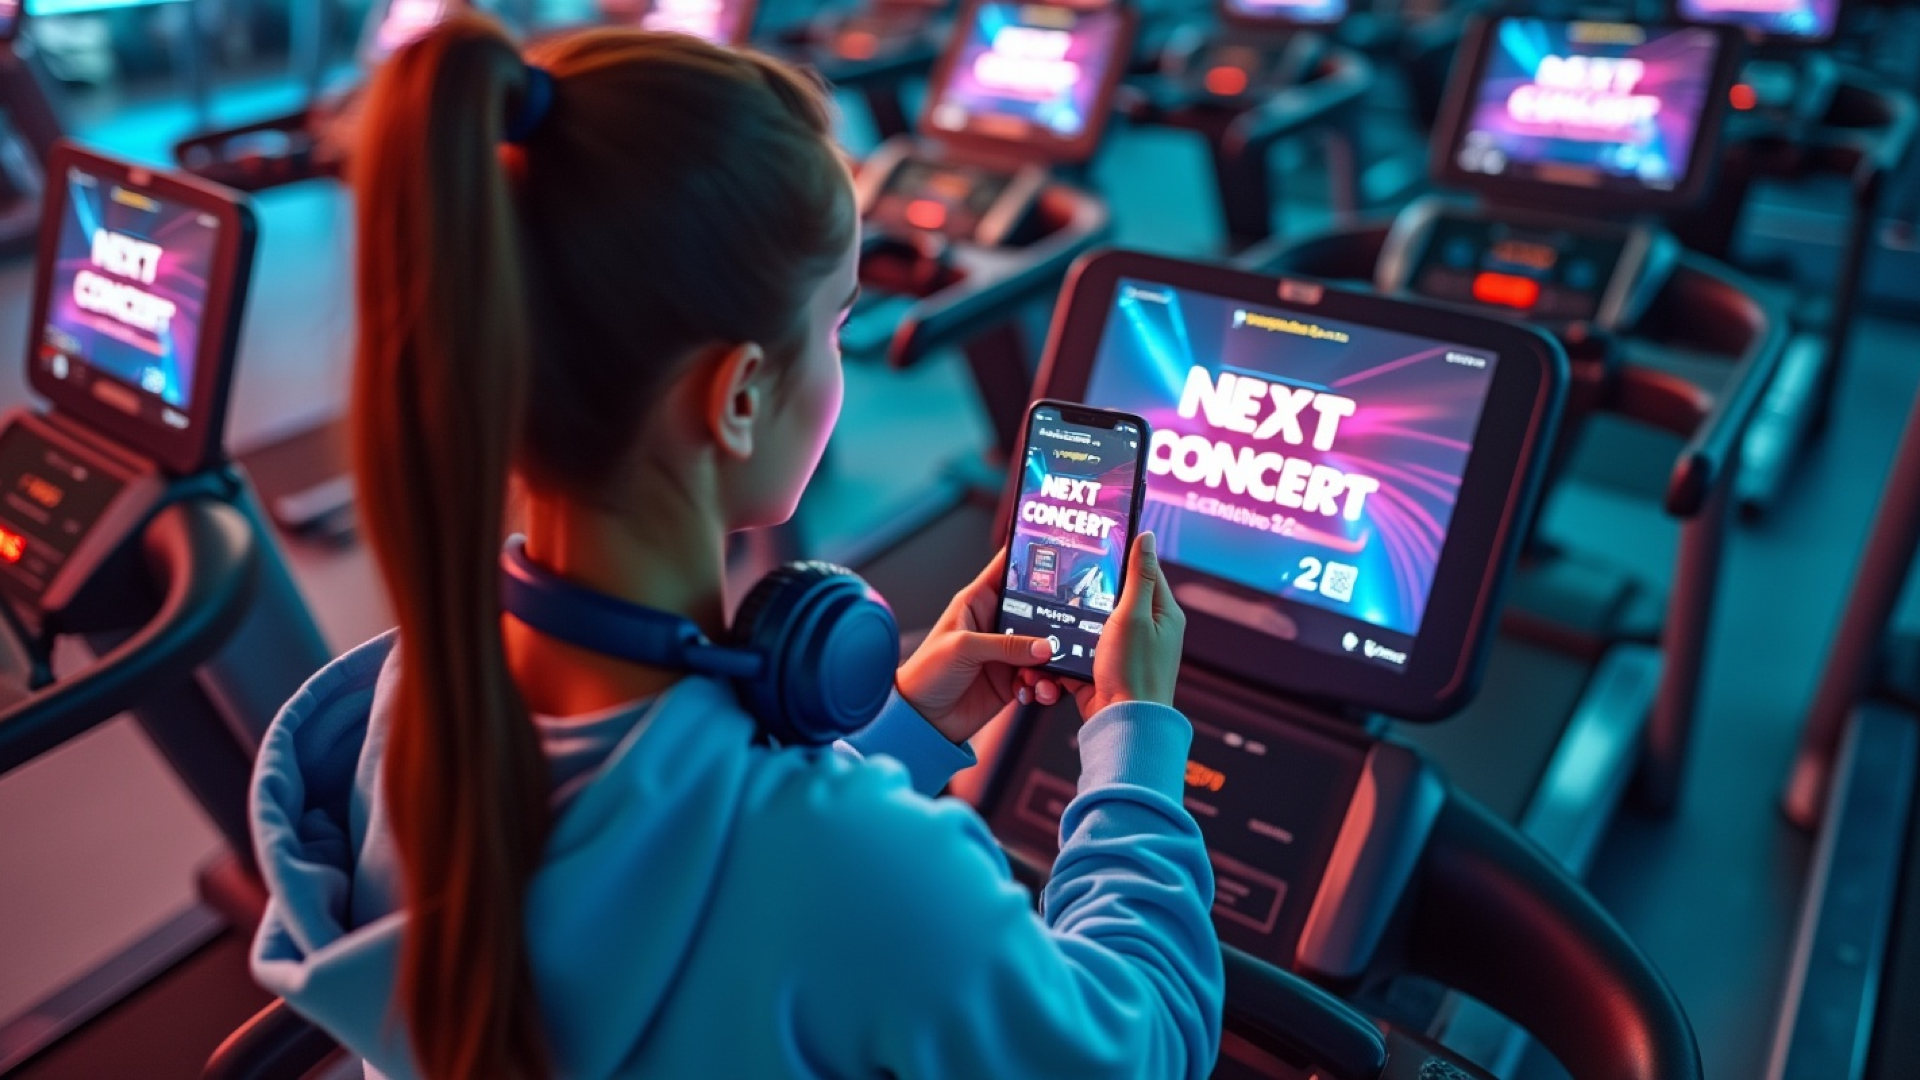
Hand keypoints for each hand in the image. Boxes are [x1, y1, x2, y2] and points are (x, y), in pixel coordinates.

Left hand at [896, 547, 1064, 743]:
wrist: (921, 719)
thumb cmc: (927, 673)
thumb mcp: (963, 648)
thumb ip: (1006, 644)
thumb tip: (1044, 647)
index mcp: (978, 601)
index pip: (1008, 569)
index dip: (1030, 557)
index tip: (1059, 550)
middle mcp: (996, 623)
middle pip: (1037, 611)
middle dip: (1055, 621)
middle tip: (1069, 630)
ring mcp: (1007, 652)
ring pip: (1045, 648)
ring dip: (1052, 662)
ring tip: (1045, 674)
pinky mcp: (1012, 679)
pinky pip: (1041, 677)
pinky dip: (1044, 685)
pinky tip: (1035, 691)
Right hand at [1072, 531, 1183, 718]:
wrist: (1123, 724)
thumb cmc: (1135, 672)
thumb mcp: (1133, 615)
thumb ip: (1138, 575)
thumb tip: (1147, 536)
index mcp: (1163, 613)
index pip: (1145, 570)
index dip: (1122, 555)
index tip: (1097, 541)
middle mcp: (1148, 630)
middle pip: (1114, 596)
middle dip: (1090, 591)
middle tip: (1067, 577)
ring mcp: (1126, 651)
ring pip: (1093, 623)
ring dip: (1074, 622)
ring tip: (1055, 612)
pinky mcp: (1106, 669)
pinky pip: (1082, 649)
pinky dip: (1068, 647)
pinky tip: (1052, 642)